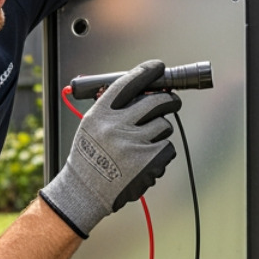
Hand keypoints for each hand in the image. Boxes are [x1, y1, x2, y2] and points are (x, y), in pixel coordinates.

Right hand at [38, 60, 180, 237]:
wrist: (85, 191)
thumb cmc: (89, 157)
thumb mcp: (91, 126)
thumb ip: (112, 109)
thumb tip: (142, 91)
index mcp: (100, 114)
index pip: (127, 84)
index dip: (146, 72)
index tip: (158, 67)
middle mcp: (117, 126)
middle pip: (156, 102)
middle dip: (169, 99)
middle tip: (173, 101)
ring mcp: (134, 144)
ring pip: (164, 125)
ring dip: (159, 132)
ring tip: (143, 143)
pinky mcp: (149, 161)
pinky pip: (167, 147)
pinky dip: (161, 152)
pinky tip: (146, 159)